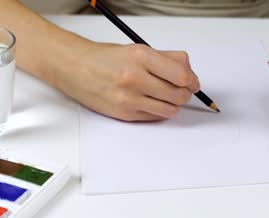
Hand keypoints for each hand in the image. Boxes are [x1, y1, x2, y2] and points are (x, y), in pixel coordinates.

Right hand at [59, 42, 199, 120]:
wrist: (75, 68)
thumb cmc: (106, 58)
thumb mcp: (138, 49)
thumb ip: (166, 59)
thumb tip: (190, 73)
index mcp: (141, 57)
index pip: (182, 74)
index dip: (192, 80)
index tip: (192, 81)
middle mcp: (135, 78)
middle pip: (179, 94)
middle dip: (186, 93)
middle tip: (183, 90)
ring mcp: (129, 99)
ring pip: (170, 110)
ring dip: (174, 105)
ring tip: (167, 96)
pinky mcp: (124, 114)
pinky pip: (155, 117)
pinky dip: (160, 111)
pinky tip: (152, 102)